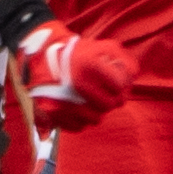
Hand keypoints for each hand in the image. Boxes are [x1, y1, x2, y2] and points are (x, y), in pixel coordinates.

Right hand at [13, 21, 133, 135]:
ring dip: (96, 111)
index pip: (120, 86)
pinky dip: (80, 119)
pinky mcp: (51, 114)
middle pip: (109, 105)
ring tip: (89, 99)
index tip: (116, 82)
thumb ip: (125, 61)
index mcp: (89, 65)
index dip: (122, 84)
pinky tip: (76, 105)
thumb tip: (132, 79)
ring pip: (95, 119)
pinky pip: (78, 126)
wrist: (40, 55)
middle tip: (106, 93)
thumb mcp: (104, 47)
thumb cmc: (78, 52)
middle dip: (112, 100)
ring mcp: (62, 100)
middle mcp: (75, 84)